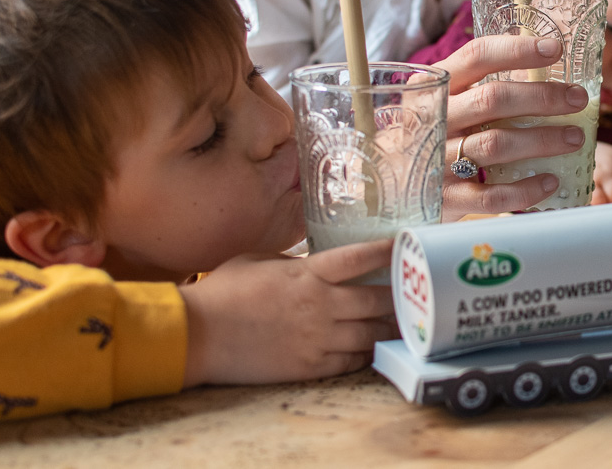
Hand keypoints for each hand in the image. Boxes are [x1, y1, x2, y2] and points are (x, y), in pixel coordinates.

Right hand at [180, 240, 394, 387]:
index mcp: (308, 274)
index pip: (359, 258)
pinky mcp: (310, 366)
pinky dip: (366, 353)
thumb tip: (315, 266)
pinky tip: (370, 347)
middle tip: (412, 292)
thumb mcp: (261, 261)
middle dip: (398, 296)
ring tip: (401, 322)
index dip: (386, 251)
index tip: (404, 246)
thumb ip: (296, 264)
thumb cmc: (224, 292)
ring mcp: (318, 338)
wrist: (199, 335)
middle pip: (377, 300)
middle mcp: (320, 305)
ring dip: (388, 328)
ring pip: (371, 333)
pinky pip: (352, 361)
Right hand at [434, 36, 588, 219]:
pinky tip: (549, 181)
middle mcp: (434, 119)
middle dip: (542, 97)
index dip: (518, 50)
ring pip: (495, 145)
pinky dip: (525, 189)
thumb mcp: (439, 104)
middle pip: (492, 99)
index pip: (477, 56)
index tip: (555, 49)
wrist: (381, 187)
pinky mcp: (444, 199)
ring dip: (541, 140)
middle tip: (576, 99)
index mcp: (434, 87)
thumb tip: (546, 79)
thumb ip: (478, 90)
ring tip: (573, 138)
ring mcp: (436, 160)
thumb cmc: (426, 136)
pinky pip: (491, 195)